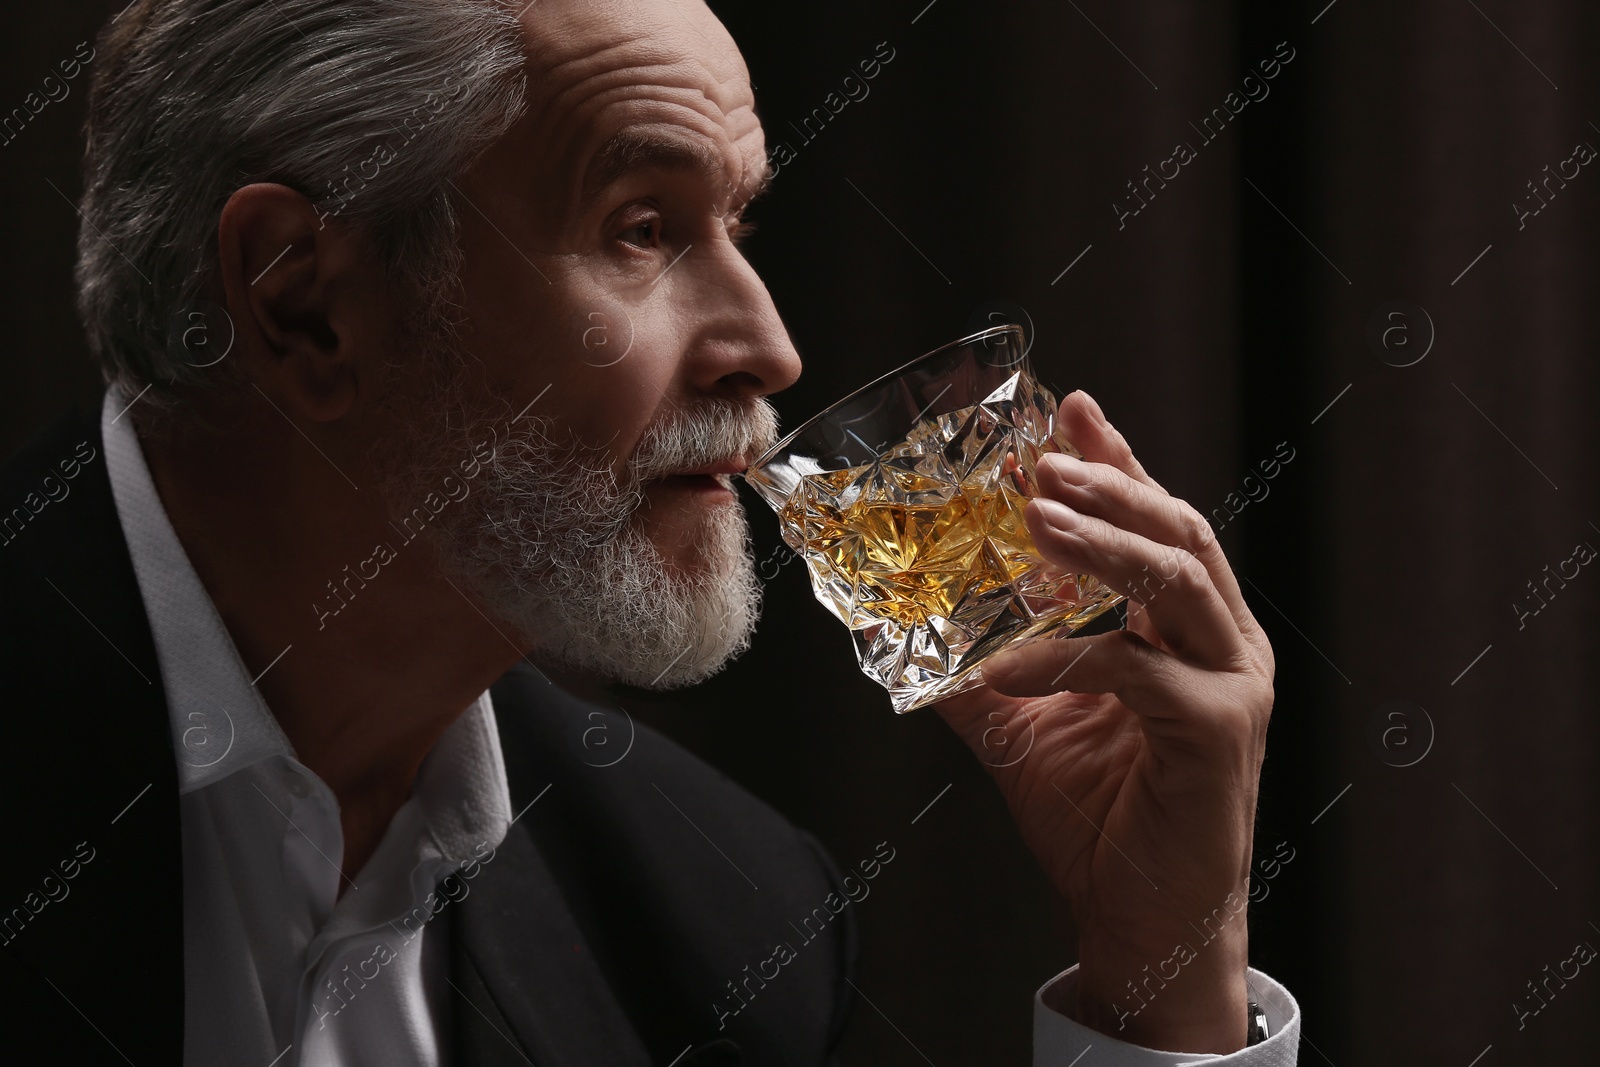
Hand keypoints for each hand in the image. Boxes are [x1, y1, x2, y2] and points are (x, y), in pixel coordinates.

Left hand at [930, 389, 1274, 1052]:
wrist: (1144, 924)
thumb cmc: (1098, 822)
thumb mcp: (1023, 728)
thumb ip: (980, 669)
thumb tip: (898, 628)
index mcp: (1188, 631)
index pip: (1156, 525)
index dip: (1118, 463)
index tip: (1070, 410)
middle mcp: (1224, 644)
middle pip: (1180, 532)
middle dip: (1112, 485)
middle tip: (1046, 460)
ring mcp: (1232, 685)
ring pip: (1177, 581)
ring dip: (1104, 541)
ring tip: (1039, 513)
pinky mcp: (1220, 731)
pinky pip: (1135, 670)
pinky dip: (1064, 657)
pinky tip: (1005, 664)